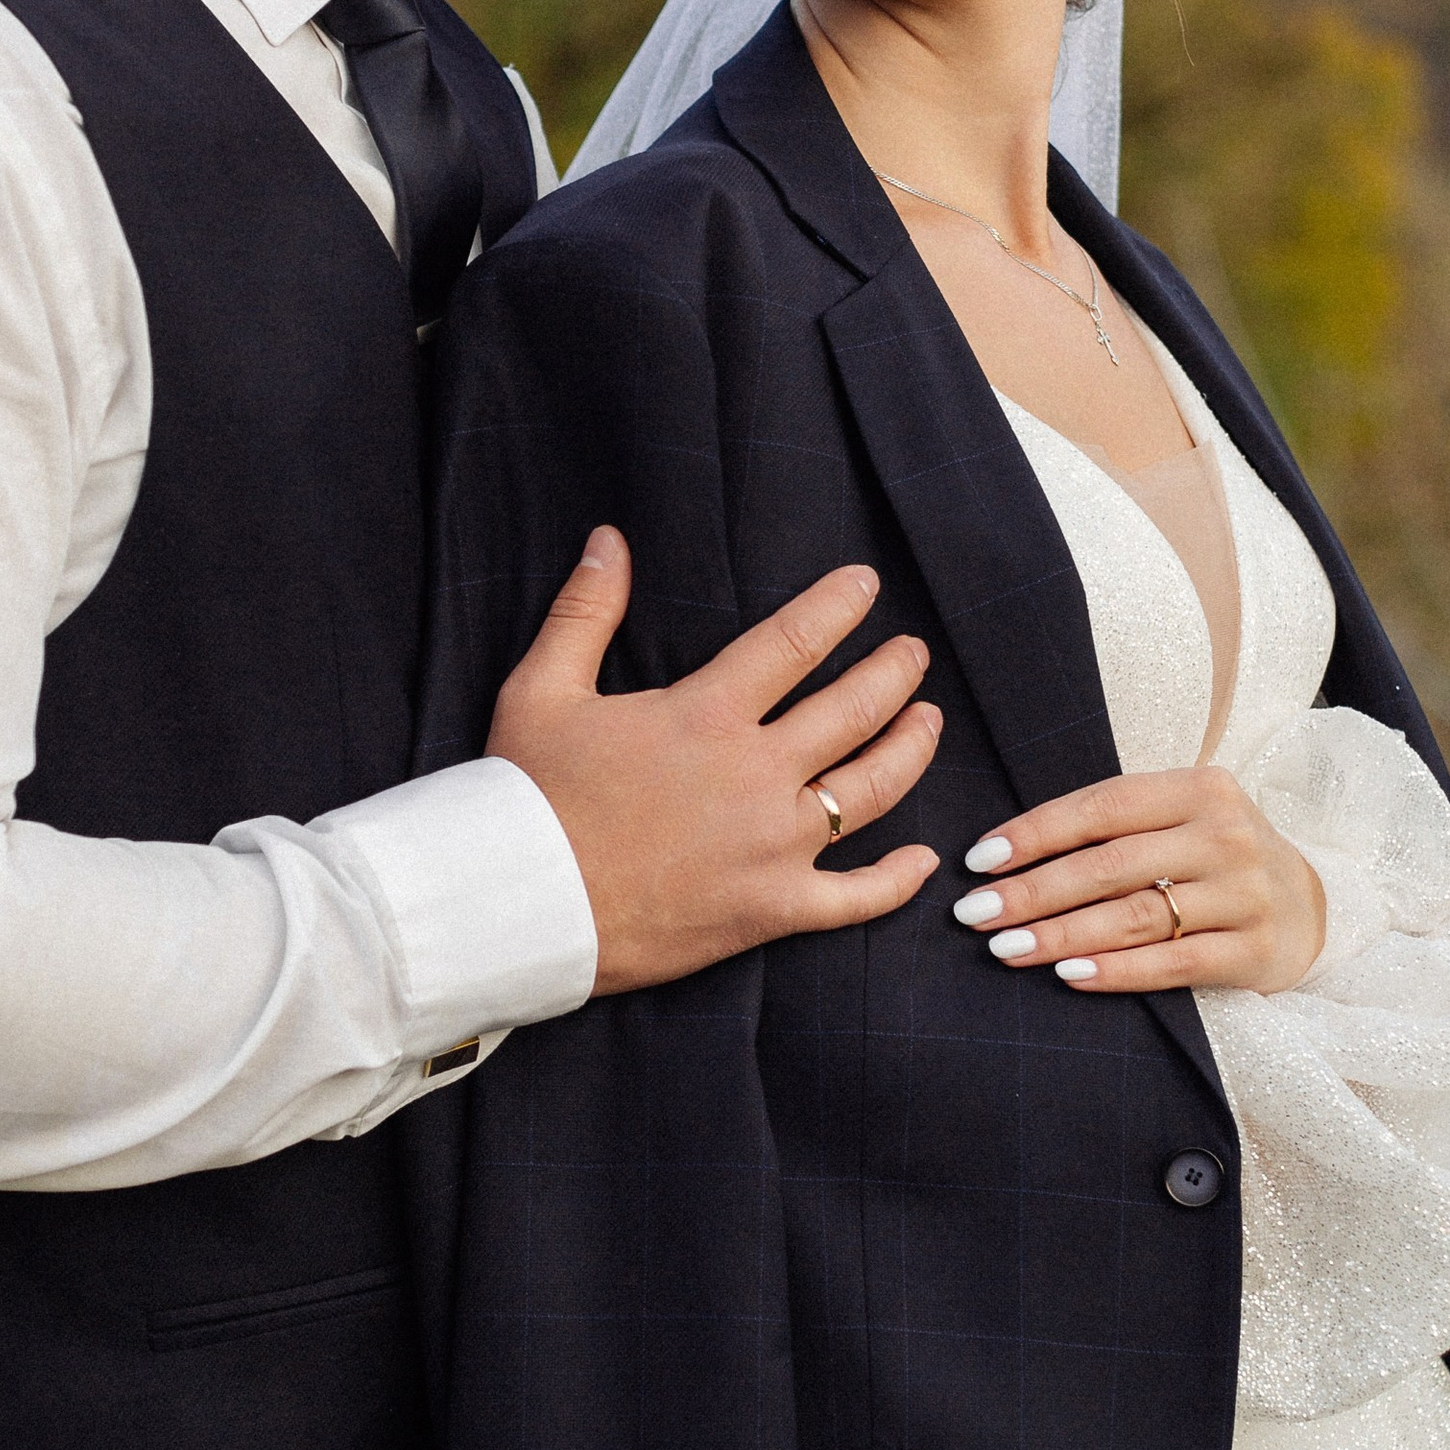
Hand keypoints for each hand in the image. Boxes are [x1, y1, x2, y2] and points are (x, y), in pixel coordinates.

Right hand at [489, 530, 941, 994]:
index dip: (839, 606)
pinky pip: (856, 898)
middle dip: (895, 672)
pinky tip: (924, 860)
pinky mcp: (772, 910)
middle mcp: (757, 774)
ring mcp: (773, 846)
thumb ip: (585, 611)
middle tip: (914, 653)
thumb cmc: (528, 796)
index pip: (797, 641)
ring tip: (930, 721)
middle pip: (856, 710)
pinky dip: (897, 880)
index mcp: (708, 714)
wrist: (520, 905)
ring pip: (873, 789)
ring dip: (912, 749)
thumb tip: (609, 539)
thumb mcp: (543, 689)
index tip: (867, 586)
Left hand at [949, 764, 1327, 994]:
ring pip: (1135, 916)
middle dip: (1032, 891)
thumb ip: (1117, 825)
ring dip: (1061, 934)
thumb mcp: (1182, 819)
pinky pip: (1173, 964)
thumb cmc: (1217, 857)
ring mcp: (1245, 893)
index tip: (978, 861)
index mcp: (1201, 788)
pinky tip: (1069, 975)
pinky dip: (1116, 970)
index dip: (1035, 833)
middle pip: (1110, 865)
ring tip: (1005, 948)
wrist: (1310, 906)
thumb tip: (1010, 852)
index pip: (1102, 807)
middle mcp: (1226, 834)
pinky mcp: (1255, 949)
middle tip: (974, 914)